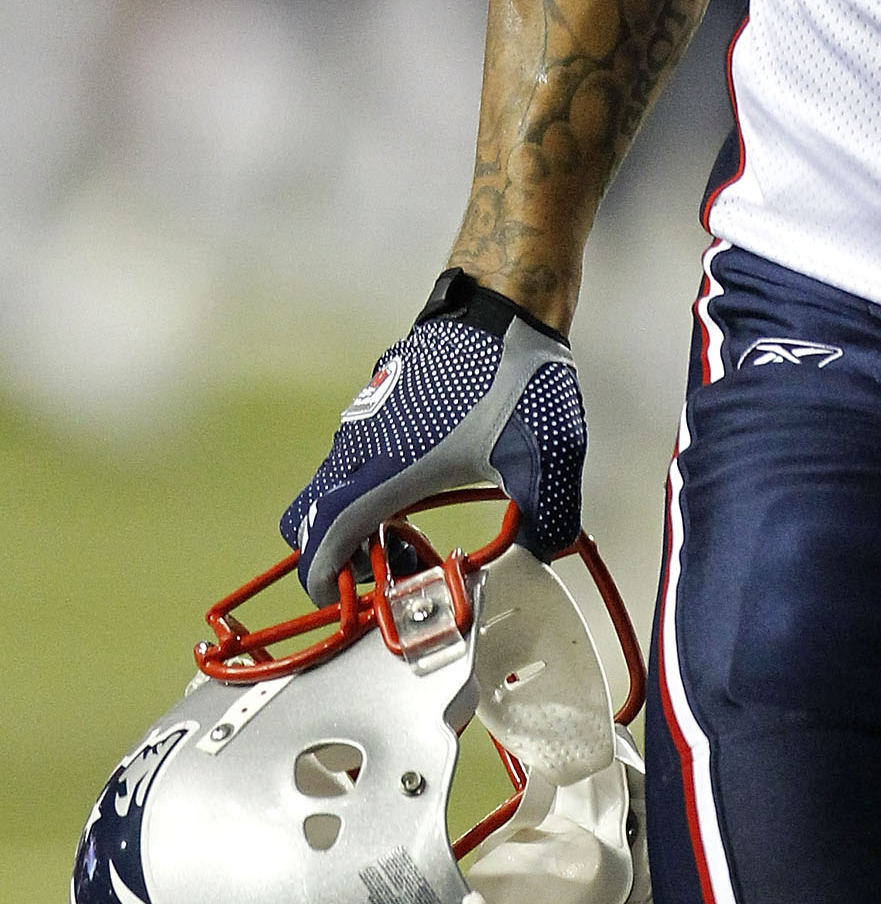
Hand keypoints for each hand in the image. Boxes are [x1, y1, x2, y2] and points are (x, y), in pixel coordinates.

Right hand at [281, 271, 585, 601]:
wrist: (504, 302)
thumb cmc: (514, 376)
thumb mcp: (545, 455)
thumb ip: (546, 517)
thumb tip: (543, 553)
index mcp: (382, 469)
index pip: (321, 539)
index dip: (324, 580)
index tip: (349, 602)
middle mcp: (359, 447)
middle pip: (311, 518)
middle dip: (338, 555)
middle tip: (395, 568)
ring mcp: (363, 421)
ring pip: (334, 487)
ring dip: (360, 520)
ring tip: (419, 533)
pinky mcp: (377, 404)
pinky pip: (353, 460)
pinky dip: (370, 487)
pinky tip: (428, 486)